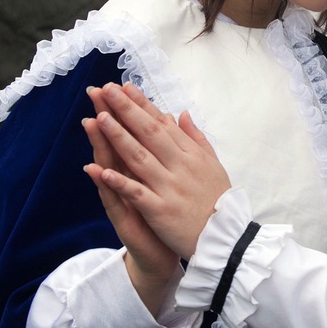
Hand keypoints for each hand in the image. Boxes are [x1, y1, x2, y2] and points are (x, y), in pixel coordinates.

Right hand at [82, 89, 177, 316]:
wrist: (162, 255)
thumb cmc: (164, 217)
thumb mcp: (164, 181)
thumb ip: (162, 153)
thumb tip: (166, 122)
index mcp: (141, 169)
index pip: (133, 135)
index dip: (127, 111)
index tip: (120, 85)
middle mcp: (127, 180)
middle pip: (116, 144)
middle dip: (107, 118)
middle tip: (96, 93)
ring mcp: (122, 198)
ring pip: (109, 167)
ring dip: (99, 145)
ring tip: (91, 122)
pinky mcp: (123, 218)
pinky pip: (112, 198)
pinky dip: (105, 184)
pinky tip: (94, 169)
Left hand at [85, 82, 231, 260]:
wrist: (227, 240)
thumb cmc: (219, 201)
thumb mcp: (214, 165)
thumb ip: (196, 139)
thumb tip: (181, 114)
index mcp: (191, 155)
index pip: (163, 124)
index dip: (142, 105)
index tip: (125, 87)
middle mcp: (180, 167)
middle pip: (149, 133)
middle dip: (126, 110)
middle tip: (106, 90)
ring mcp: (169, 188)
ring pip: (140, 158)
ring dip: (118, 137)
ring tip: (100, 118)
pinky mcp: (161, 211)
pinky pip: (137, 194)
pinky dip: (120, 182)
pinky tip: (103, 170)